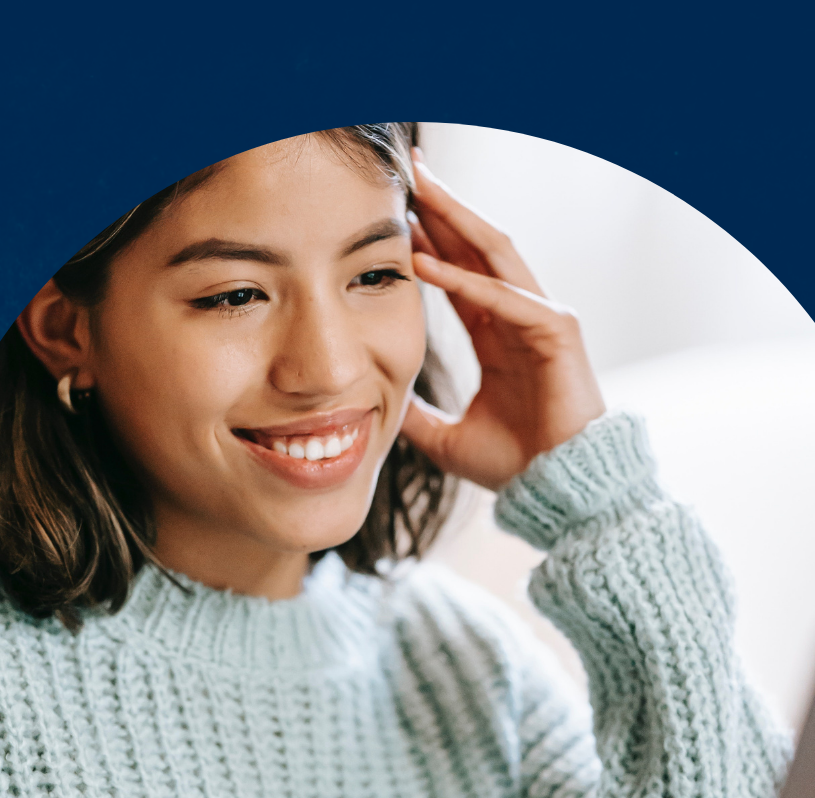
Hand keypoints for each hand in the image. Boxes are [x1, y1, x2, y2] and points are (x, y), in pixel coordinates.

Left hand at [399, 151, 605, 490]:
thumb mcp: (445, 437)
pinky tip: (426, 262)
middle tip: (409, 169)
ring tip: (417, 189)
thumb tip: (375, 413)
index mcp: (497, 333)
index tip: (393, 209)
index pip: (458, 269)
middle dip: (443, 206)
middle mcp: (520, 316)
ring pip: (494, 255)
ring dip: (455, 219)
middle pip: (476, 246)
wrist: (558, 493)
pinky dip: (464, 280)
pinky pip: (504, 298)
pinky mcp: (557, 334)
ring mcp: (542, 320)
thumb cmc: (516, 466)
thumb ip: (415, 416)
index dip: (428, 236)